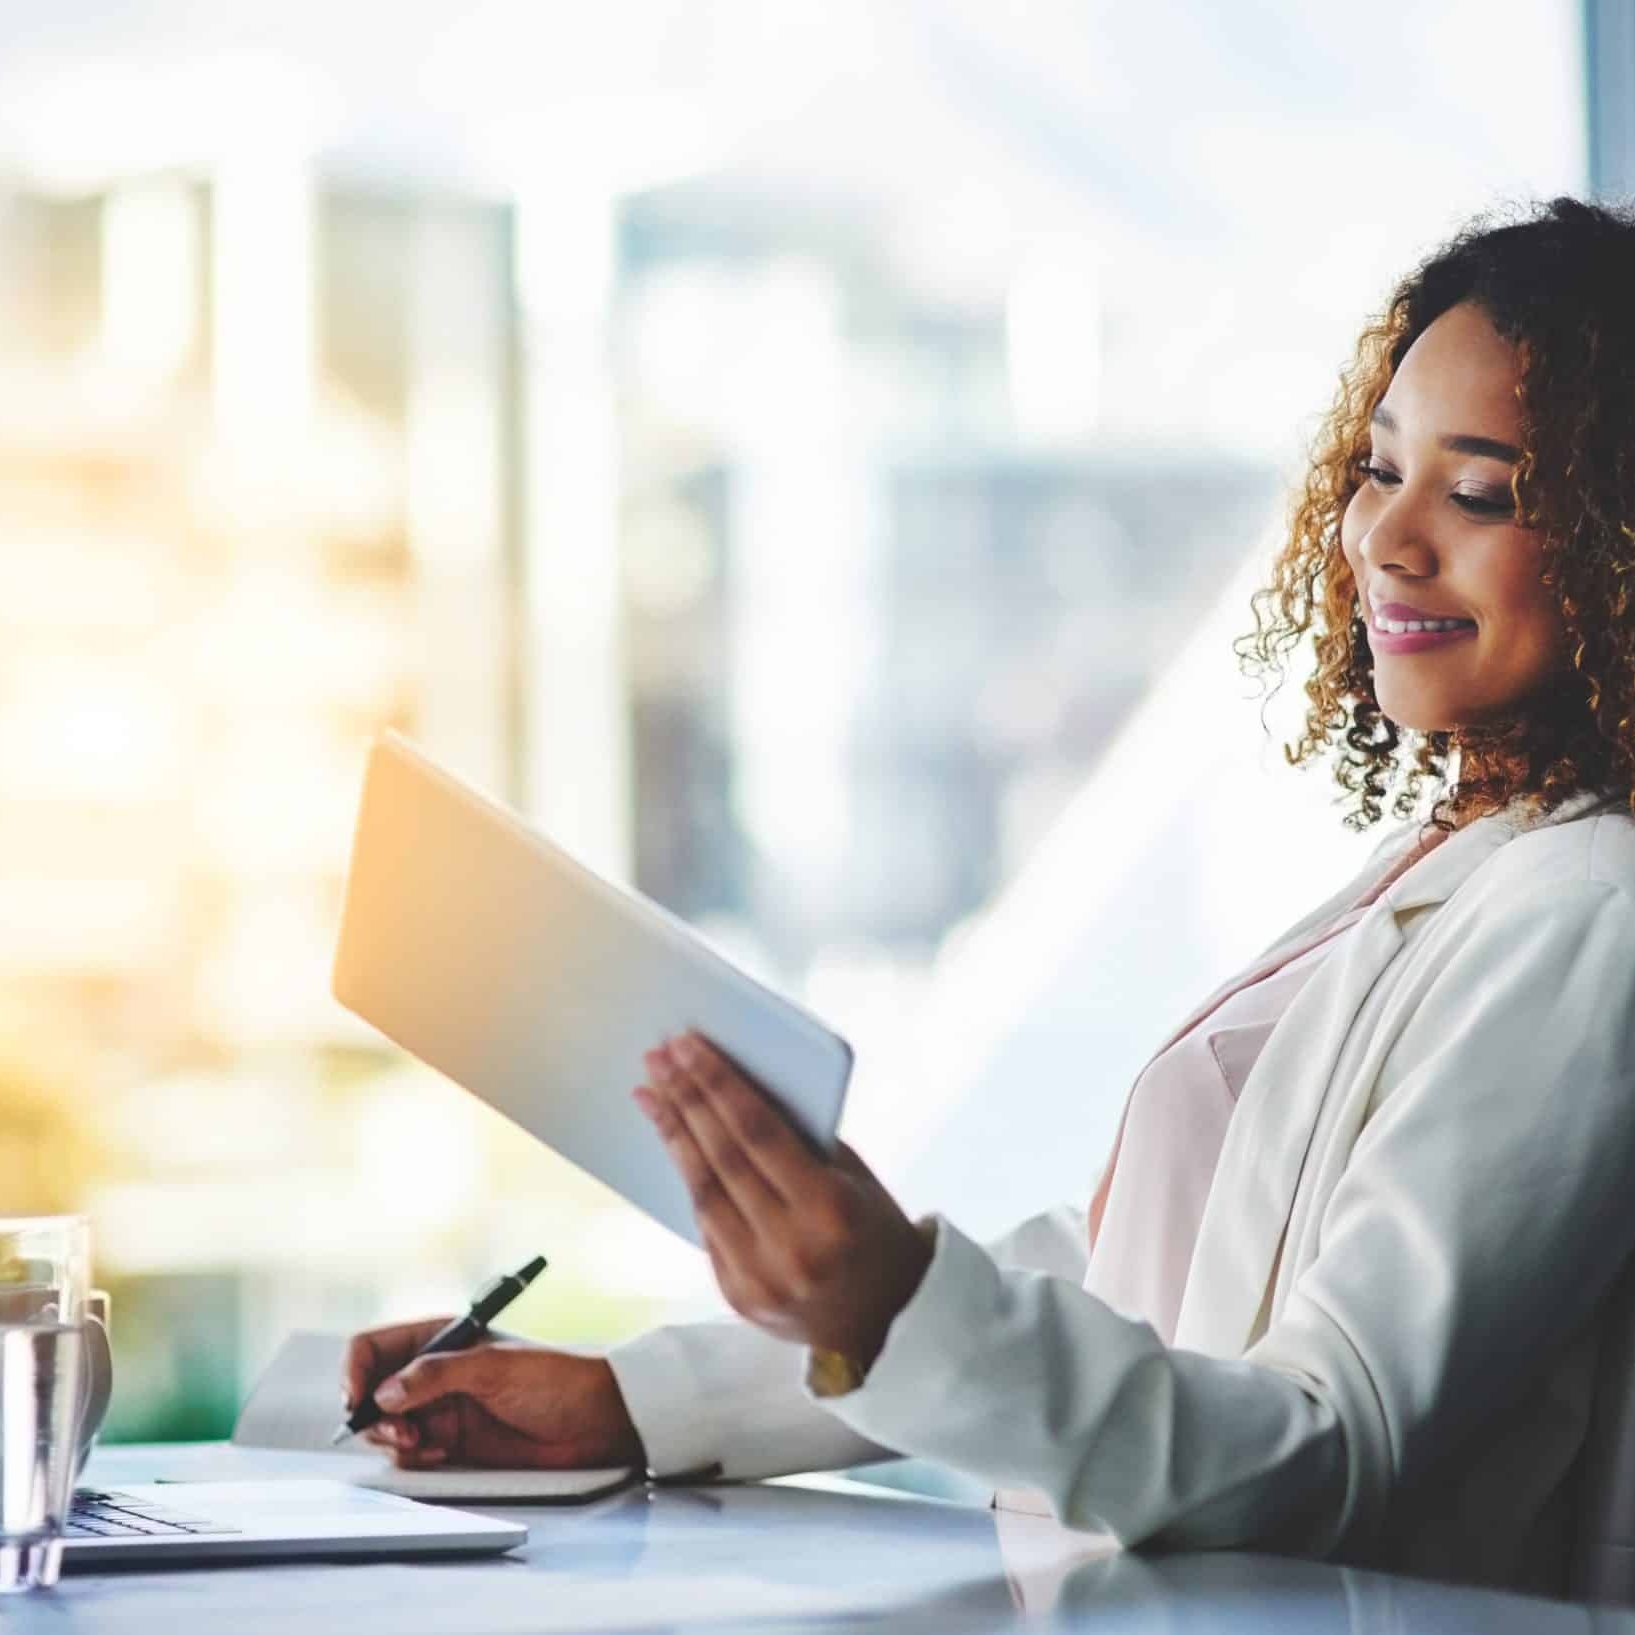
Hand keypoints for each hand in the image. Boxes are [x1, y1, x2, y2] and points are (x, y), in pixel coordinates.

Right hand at [341, 1319, 644, 1469]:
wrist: (596, 1418)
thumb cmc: (557, 1376)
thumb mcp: (495, 1367)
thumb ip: (437, 1376)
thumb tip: (387, 1392)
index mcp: (441, 1337)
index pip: (374, 1347)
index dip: (356, 1370)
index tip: (359, 1397)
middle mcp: (433, 1372)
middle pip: (372, 1392)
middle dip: (372, 1414)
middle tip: (398, 1431)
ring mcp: (441, 1407)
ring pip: (387, 1426)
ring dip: (392, 1438)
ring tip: (420, 1443)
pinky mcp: (453, 1441)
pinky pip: (411, 1452)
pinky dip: (414, 1456)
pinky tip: (440, 1453)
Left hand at [634, 1031, 931, 1367]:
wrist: (885, 1320)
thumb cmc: (873, 1228)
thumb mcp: (853, 1176)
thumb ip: (803, 1139)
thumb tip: (737, 1086)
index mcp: (830, 1208)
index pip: (759, 1132)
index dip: (718, 1084)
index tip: (687, 1045)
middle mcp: (792, 1246)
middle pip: (723, 1159)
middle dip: (686, 1100)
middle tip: (658, 1057)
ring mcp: (760, 1278)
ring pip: (703, 1193)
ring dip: (673, 1136)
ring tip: (649, 1093)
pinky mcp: (738, 1296)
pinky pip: (706, 1227)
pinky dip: (690, 1180)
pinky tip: (673, 1143)